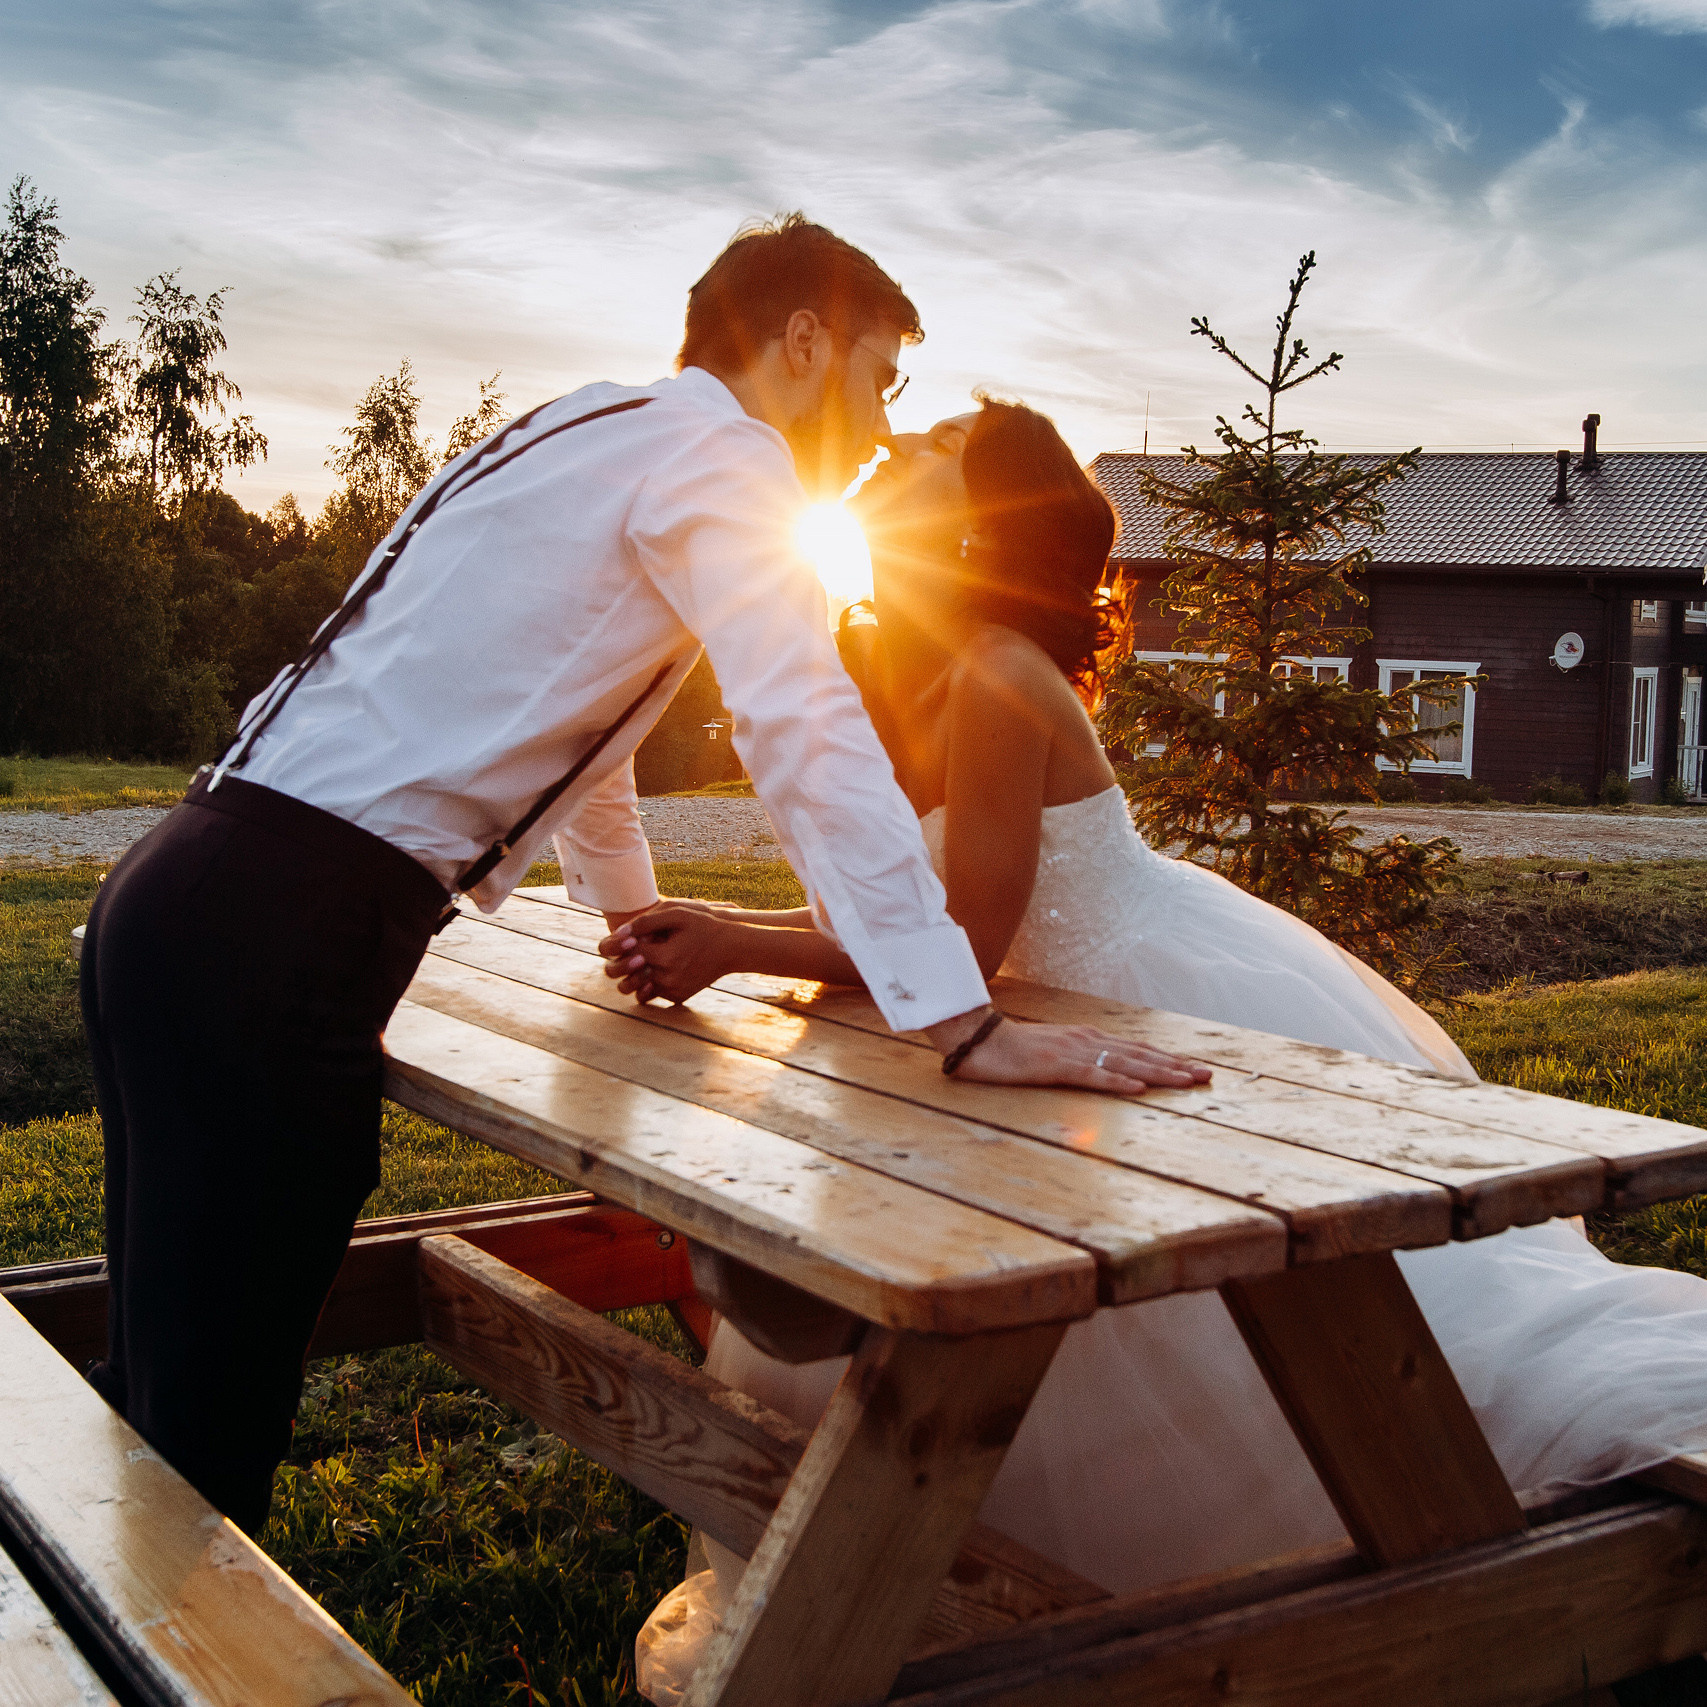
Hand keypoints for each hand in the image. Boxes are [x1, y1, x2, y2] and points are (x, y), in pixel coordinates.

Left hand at [598, 903, 734, 1005]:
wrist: (732, 948)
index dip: (628, 940)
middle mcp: (668, 980)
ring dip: (637, 972)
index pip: (628, 951)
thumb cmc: (704, 925)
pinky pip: (652, 993)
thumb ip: (646, 921)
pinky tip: (661, 966)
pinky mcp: (678, 998)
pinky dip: (651, 981)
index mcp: (666, 958)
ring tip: (648, 956)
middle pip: (629, 972)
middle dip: (629, 957)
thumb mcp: (678, 913)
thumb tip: (619, 932)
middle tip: (640, 945)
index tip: (638, 933)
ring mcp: (673, 992)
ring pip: (637, 986)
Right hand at [929, 1010, 1210, 1092]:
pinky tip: (1137, 1087)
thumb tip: (1107, 1075)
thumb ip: (1080, 1063)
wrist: (977, 1039)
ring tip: (1186, 1080)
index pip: (1137, 1050)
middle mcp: (1087, 1041)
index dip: (1168, 1059)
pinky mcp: (1055, 1066)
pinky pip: (1091, 1075)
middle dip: (1176, 1065)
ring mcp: (1072, 1052)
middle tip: (1207, 1075)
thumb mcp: (1053, 1055)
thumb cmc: (1013, 1050)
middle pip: (1140, 1054)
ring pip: (1125, 1063)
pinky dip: (1116, 1080)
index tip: (1195, 1069)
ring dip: (1158, 1072)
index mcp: (1088, 1039)